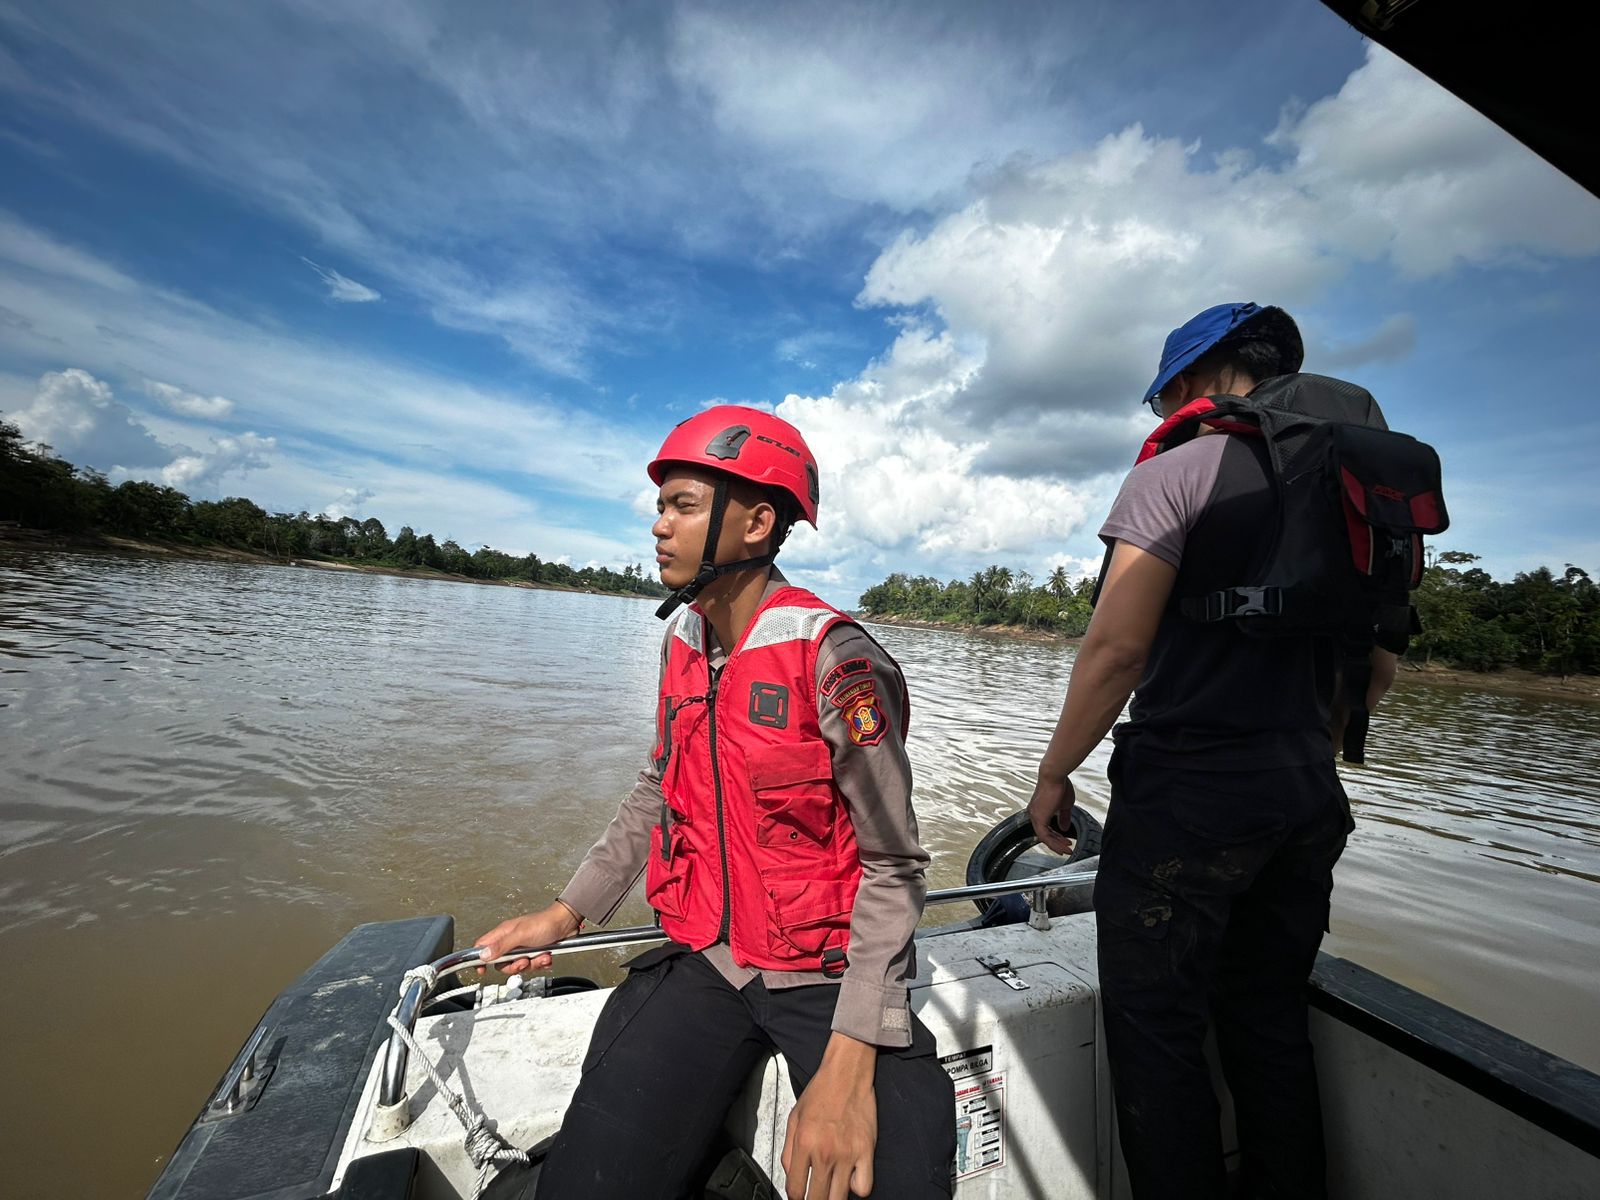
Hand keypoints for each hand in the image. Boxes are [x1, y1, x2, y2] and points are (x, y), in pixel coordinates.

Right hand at [472, 901, 580, 975]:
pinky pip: (532, 966)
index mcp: (504, 933)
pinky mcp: (534, 953)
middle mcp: (511, 941)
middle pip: (502, 963)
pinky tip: (546, 956)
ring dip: (532, 964)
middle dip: (515, 966)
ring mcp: (523, 947)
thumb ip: (502, 945)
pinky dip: (540, 963)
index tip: (482, 970)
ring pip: (518, 966)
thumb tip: (484, 955)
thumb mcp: (521, 935)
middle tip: (524, 960)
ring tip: (541, 956)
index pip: (483, 946)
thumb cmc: (545, 922)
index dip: (479, 958)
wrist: (567, 923)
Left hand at [782, 1034, 877, 1198]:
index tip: (799, 1196)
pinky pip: (864, 1187)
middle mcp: (824, 1152)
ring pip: (839, 1198)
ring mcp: (847, 1154)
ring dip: (832, 1198)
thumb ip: (788, 1151)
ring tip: (831, 1190)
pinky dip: (857, 1188)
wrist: (846, 1074)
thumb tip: (790, 1176)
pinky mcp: (866, 1151)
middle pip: (816, 1199)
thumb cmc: (821, 1092)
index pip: (795, 1189)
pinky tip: (851, 1178)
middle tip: (814, 1196)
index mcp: (803, 1143)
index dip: (795, 1198)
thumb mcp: (794, 1118)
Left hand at [1028, 771, 1076, 854]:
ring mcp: (1035, 816)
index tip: (1065, 842)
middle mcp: (1034, 814)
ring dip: (1057, 845)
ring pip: (1044, 838)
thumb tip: (1064, 828)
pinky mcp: (1039, 818)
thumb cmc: (1059, 785)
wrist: (1054, 775)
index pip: (1046, 829)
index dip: (1056, 837)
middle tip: (1067, 849)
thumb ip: (1063, 817)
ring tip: (1067, 850)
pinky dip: (1054, 843)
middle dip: (1057, 843)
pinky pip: (1044, 836)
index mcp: (1039, 810)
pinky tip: (1062, 846)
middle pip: (1044, 835)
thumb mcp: (1064, 805)